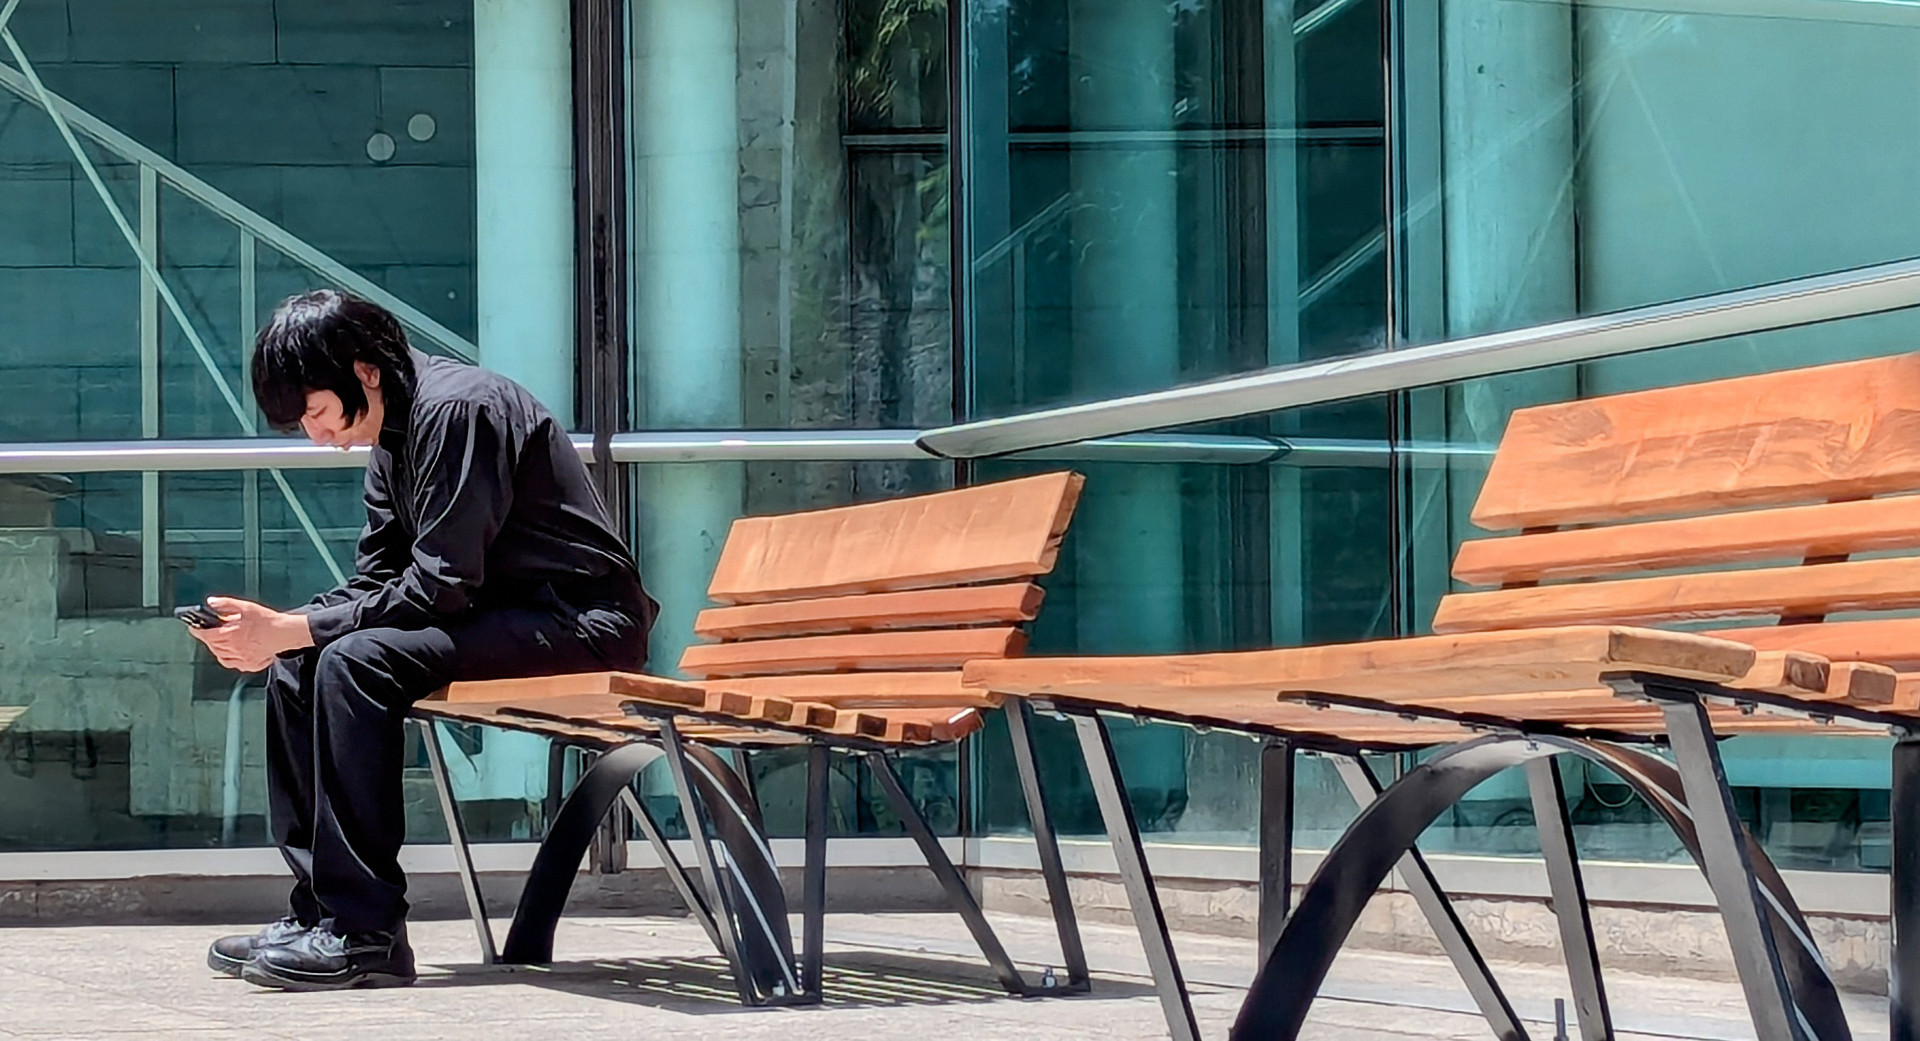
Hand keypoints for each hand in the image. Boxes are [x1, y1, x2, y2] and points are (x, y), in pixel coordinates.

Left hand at [189, 596, 314, 672]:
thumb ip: (226, 604)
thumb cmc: (268, 621)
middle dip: (208, 638)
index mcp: (229, 635)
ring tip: (219, 640)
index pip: (205, 635)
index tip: (193, 627)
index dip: (196, 631)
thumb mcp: (246, 607)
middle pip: (212, 645)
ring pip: (220, 655)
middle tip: (209, 631)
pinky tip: (230, 652)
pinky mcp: (249, 664)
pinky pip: (231, 663)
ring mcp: (240, 659)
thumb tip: (211, 602)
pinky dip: (227, 658)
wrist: (285, 633)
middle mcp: (232, 649)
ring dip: (216, 648)